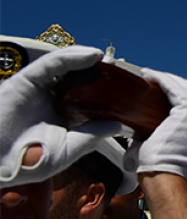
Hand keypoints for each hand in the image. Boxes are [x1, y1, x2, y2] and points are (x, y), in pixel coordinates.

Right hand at [0, 46, 122, 186]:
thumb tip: (118, 126)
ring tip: (108, 59)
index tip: (128, 88)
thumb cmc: (27, 162)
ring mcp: (39, 89)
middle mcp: (51, 99)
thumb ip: (91, 136)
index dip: (106, 90)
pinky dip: (71, 57)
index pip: (87, 97)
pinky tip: (91, 56)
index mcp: (63, 115)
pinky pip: (51, 64)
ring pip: (65, 66)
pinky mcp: (25, 80)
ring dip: (87, 59)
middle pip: (77, 78)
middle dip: (98, 72)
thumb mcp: (68, 150)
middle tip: (120, 70)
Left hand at [125, 69, 186, 179]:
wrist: (162, 174)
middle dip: (177, 83)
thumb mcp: (168, 145)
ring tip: (151, 75)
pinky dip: (162, 80)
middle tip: (158, 78)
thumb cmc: (160, 167)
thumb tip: (140, 123)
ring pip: (186, 88)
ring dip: (168, 79)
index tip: (171, 87)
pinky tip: (149, 76)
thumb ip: (163, 131)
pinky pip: (175, 89)